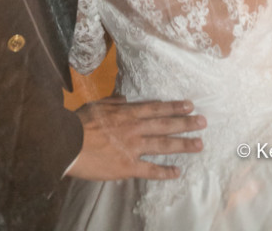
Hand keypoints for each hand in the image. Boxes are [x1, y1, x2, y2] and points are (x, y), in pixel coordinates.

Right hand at [68, 96, 204, 180]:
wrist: (68, 143)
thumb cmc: (80, 123)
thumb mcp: (97, 105)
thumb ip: (113, 102)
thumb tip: (124, 99)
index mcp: (127, 112)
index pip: (156, 108)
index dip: (174, 106)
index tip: (189, 105)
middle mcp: (135, 128)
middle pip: (165, 124)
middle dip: (185, 123)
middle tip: (203, 122)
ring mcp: (133, 147)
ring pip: (163, 145)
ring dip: (182, 144)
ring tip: (199, 144)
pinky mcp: (128, 166)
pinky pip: (150, 170)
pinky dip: (164, 171)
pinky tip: (177, 172)